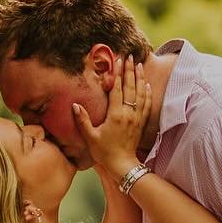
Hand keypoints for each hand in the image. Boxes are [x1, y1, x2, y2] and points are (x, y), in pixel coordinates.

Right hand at [72, 56, 150, 177]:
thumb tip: (75, 105)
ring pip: (140, 94)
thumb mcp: (90, 137)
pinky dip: (147, 94)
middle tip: (130, 57)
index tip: (118, 60)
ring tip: (139, 65)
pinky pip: (147, 105)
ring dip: (140, 78)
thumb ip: (83, 120)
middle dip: (130, 71)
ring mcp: (137, 118)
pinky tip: (146, 85)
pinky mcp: (141, 123)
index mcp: (115, 115)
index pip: (117, 89)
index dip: (117, 74)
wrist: (123, 165)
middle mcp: (128, 114)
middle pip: (130, 88)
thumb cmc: (105, 152)